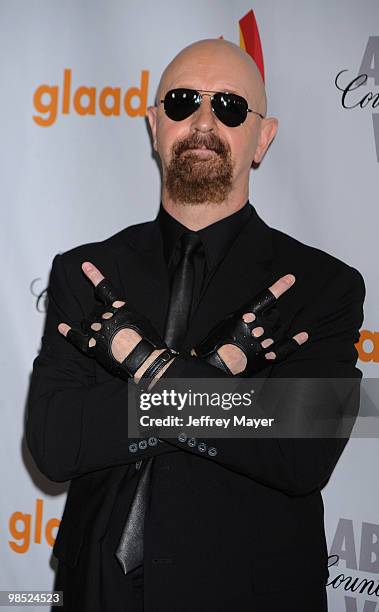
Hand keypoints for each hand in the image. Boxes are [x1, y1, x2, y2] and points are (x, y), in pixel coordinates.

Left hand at [57, 261, 168, 381]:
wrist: (142, 358)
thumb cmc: (146, 340)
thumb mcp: (141, 319)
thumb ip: (127, 314)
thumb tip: (122, 318)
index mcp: (119, 306)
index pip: (104, 287)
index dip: (94, 275)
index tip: (85, 265)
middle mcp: (105, 315)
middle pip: (95, 310)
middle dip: (101, 318)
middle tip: (114, 330)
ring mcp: (97, 329)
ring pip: (87, 322)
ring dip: (92, 327)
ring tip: (106, 338)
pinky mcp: (92, 344)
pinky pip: (76, 337)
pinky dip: (67, 332)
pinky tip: (61, 327)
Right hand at [191, 274, 307, 374]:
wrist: (220, 364)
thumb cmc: (218, 342)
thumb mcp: (227, 321)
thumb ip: (242, 315)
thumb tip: (250, 314)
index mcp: (249, 315)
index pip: (268, 297)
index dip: (280, 287)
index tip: (291, 279)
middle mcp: (261, 326)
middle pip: (275, 314)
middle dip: (270, 316)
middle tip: (258, 324)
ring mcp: (267, 341)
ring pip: (280, 328)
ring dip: (274, 328)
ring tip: (263, 334)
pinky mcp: (270, 355)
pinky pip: (288, 347)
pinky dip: (297, 341)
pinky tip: (304, 335)